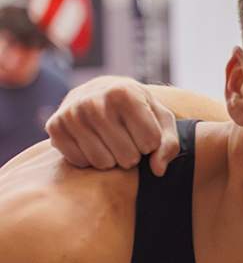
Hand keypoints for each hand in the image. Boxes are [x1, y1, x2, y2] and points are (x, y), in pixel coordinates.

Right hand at [45, 76, 180, 174]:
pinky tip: (93, 144)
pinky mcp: (54, 127)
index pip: (150, 142)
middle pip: (127, 156)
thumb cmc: (138, 110)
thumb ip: (168, 144)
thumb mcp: (161, 120)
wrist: (102, 93)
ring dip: (112, 160)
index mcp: (123, 92)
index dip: (151, 144)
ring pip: (103, 162)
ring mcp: (70, 113)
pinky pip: (80, 162)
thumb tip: (157, 169)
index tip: (146, 134)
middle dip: (133, 155)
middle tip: (128, 141)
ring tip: (112, 144)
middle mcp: (93, 100)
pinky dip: (90, 161)